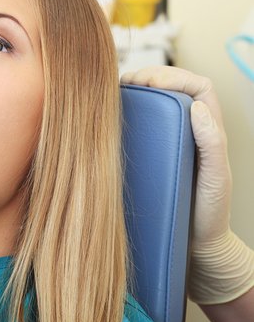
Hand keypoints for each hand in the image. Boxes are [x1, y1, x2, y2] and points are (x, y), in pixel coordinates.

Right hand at [121, 66, 250, 302]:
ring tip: (110, 98)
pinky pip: (140, 129)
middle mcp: (189, 130)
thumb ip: (210, 142)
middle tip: (121, 85)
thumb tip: (197, 106)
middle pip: (170, 87)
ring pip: (153, 105)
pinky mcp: (152, 157)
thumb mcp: (215, 177)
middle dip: (146, 77)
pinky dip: (125, 117)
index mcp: (208, 129)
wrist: (198, 248)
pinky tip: (105, 124)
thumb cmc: (210, 214)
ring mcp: (169, 143)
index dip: (172, 74)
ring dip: (133, 95)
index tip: (146, 82)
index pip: (196, 84)